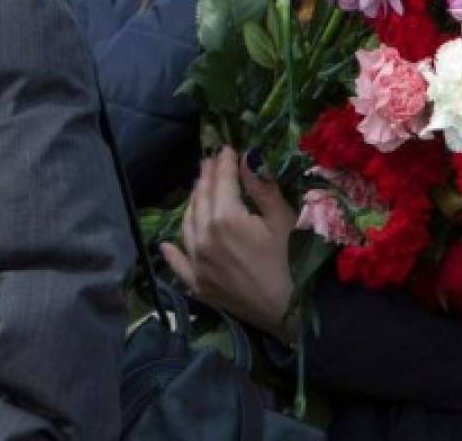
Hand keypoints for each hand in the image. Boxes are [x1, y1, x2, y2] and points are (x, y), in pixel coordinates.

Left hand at [161, 147, 299, 341]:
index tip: (226, 148)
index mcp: (225, 218)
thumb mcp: (283, 219)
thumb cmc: (295, 262)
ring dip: (192, 204)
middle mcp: (204, 238)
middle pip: (201, 199)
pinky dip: (172, 252)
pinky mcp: (199, 285)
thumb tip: (247, 156)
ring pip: (187, 225)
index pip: (220, 181)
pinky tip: (166, 244)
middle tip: (211, 162)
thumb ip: (261, 187)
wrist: (295, 313)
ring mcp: (198, 263)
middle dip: (206, 177)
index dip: (223, 162)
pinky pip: (179, 264)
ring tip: (199, 191)